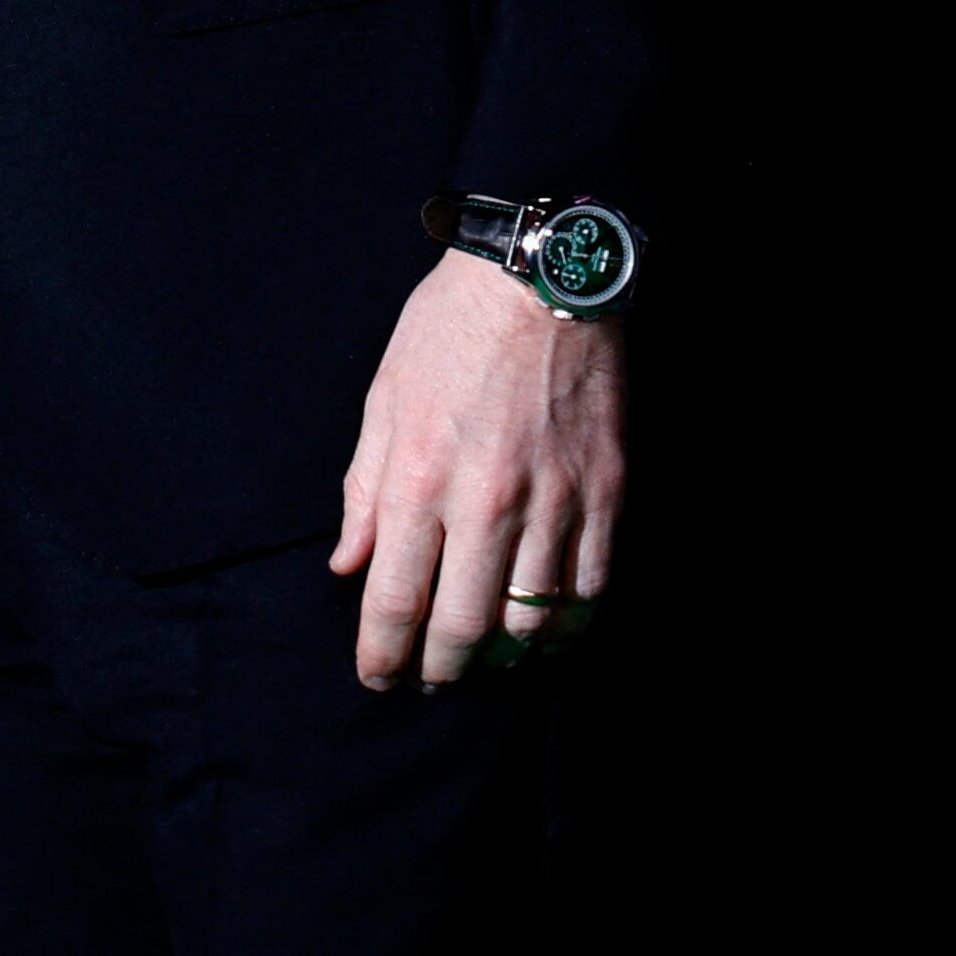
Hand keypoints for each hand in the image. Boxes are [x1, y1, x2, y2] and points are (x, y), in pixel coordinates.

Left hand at [330, 251, 624, 688]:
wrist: (544, 275)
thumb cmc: (449, 330)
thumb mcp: (384, 398)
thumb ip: (364, 490)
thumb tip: (348, 564)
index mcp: (420, 477)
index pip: (395, 600)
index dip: (382, 654)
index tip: (377, 677)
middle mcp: (487, 500)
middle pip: (461, 627)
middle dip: (440, 669)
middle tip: (430, 680)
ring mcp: (555, 500)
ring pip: (532, 619)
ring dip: (505, 655)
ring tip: (488, 658)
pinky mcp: (606, 491)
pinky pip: (591, 585)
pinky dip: (569, 622)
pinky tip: (550, 630)